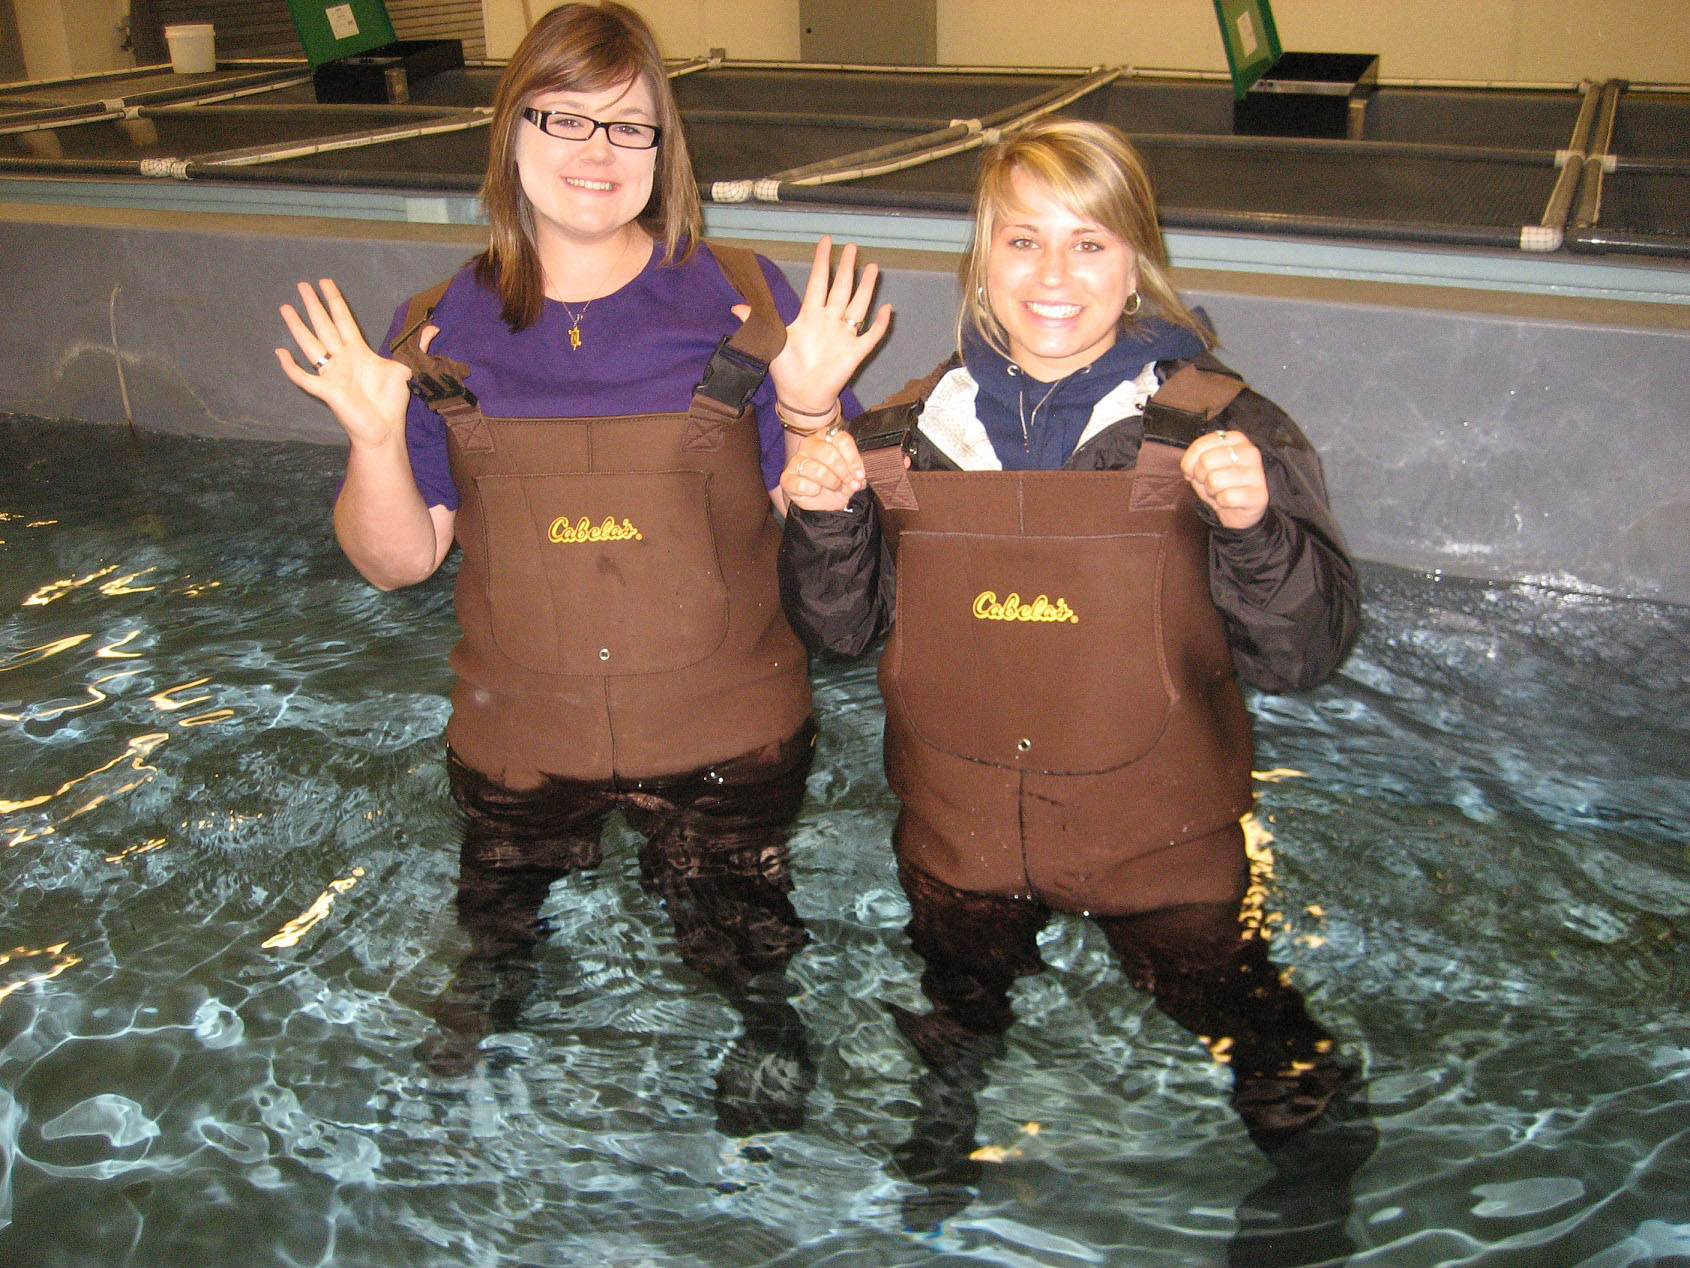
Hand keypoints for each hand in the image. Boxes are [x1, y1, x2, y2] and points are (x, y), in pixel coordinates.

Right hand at [276, 278, 420, 448]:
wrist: (385, 428)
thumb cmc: (391, 402)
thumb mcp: (405, 368)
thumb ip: (416, 347)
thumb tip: (434, 328)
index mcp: (358, 351)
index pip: (343, 320)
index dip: (335, 301)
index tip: (325, 282)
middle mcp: (341, 359)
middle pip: (324, 325)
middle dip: (313, 305)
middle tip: (302, 284)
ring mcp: (332, 374)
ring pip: (310, 344)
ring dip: (297, 327)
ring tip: (285, 307)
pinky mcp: (326, 391)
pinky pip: (303, 378)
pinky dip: (291, 367)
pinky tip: (279, 353)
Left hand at [736, 236, 891, 415]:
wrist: (800, 396)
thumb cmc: (786, 369)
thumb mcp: (770, 341)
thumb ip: (758, 321)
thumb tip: (735, 307)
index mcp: (810, 315)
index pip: (818, 281)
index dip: (822, 261)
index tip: (827, 241)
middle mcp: (829, 321)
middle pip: (841, 288)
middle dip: (847, 267)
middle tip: (853, 247)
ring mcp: (844, 335)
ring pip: (859, 305)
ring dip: (866, 288)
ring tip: (873, 268)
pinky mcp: (855, 352)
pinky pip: (871, 335)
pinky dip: (879, 323)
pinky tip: (886, 308)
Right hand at [780, 426, 865, 512]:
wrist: (823, 503)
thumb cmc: (836, 482)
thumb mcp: (851, 474)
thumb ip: (855, 471)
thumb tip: (858, 477)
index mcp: (825, 437)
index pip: (841, 439)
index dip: (853, 459)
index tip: (859, 475)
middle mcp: (808, 445)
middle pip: (830, 454)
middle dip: (844, 473)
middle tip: (850, 483)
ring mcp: (795, 461)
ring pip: (818, 471)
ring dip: (831, 483)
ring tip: (834, 487)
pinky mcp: (787, 478)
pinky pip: (804, 484)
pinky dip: (814, 491)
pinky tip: (816, 491)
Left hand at [1180, 429, 1268, 529]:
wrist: (1238, 510)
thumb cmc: (1220, 484)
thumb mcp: (1203, 467)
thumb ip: (1194, 459)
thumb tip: (1189, 468)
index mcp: (1236, 439)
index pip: (1200, 446)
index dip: (1189, 463)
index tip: (1194, 472)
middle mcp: (1249, 451)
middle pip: (1206, 461)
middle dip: (1201, 477)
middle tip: (1210, 483)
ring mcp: (1257, 473)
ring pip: (1214, 481)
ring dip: (1211, 491)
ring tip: (1221, 491)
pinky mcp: (1259, 495)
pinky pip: (1226, 498)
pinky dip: (1221, 503)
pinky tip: (1229, 501)